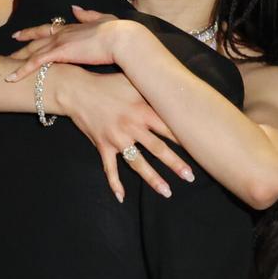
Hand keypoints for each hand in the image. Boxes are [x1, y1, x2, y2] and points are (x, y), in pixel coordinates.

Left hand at [4, 6, 137, 81]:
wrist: (122, 38)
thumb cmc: (119, 32)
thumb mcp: (104, 19)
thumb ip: (88, 14)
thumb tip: (75, 8)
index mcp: (73, 26)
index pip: (49, 28)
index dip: (35, 31)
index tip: (23, 33)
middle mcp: (62, 32)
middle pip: (36, 38)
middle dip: (23, 42)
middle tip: (9, 47)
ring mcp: (59, 41)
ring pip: (32, 51)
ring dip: (18, 59)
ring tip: (4, 68)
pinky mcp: (59, 52)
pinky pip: (35, 63)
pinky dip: (21, 70)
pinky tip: (10, 78)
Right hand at [57, 70, 192, 202]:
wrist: (77, 89)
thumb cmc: (108, 82)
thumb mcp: (133, 80)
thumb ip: (152, 88)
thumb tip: (175, 89)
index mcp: (143, 110)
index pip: (169, 128)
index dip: (185, 139)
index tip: (200, 149)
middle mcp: (132, 127)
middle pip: (158, 149)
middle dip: (176, 164)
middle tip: (190, 177)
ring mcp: (117, 138)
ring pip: (138, 163)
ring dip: (153, 179)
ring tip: (167, 192)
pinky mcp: (103, 145)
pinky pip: (110, 168)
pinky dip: (115, 183)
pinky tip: (122, 197)